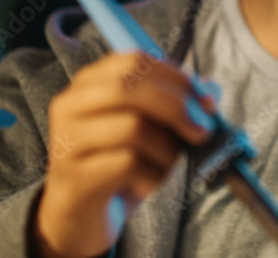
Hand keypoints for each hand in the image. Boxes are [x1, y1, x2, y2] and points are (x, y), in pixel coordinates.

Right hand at [35, 51, 219, 257]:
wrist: (80, 217)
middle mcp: (71, 104)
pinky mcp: (75, 175)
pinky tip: (148, 184)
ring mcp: (68, 140)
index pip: (136, 61)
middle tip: (203, 131)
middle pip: (130, 87)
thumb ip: (176, 103)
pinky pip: (129, 164)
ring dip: (166, 149)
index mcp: (89, 82)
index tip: (207, 100)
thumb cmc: (118, 164)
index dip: (177, 77)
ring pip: (133, 127)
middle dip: (177, 107)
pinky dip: (153, 175)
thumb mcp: (149, 129)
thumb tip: (210, 89)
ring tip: (167, 165)